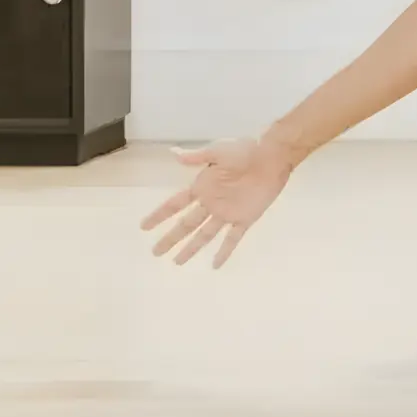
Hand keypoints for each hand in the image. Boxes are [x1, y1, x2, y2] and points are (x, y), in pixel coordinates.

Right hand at [140, 136, 294, 266]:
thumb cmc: (245, 151)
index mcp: (202, 187)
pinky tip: (215, 265)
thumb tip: (174, 154)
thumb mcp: (217, 151)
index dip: (160, 215)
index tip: (144, 227)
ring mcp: (227, 213)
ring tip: (178, 262)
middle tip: (156, 252)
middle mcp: (211, 203)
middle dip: (171, 238)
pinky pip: (233, 238)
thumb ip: (197, 157)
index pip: (175, 204)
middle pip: (186, 224)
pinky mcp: (245, 218)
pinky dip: (224, 251)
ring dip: (191, 248)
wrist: (271, 157)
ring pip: (204, 235)